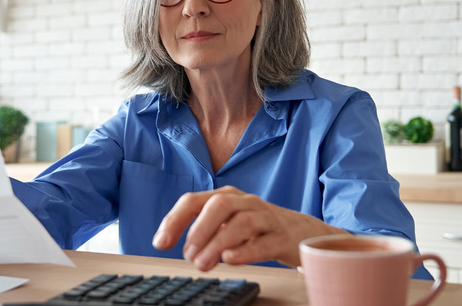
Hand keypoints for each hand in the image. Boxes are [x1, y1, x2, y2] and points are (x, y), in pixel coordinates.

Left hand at [152, 186, 347, 270]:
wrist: (302, 232)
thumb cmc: (257, 228)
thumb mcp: (227, 223)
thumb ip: (202, 230)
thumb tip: (175, 244)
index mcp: (226, 197)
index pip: (194, 200)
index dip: (174, 220)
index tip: (160, 243)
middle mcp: (245, 202)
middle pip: (219, 205)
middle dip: (199, 229)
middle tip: (187, 255)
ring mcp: (266, 218)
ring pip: (242, 222)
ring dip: (218, 243)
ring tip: (203, 264)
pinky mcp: (282, 237)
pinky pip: (265, 242)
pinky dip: (246, 250)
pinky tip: (230, 259)